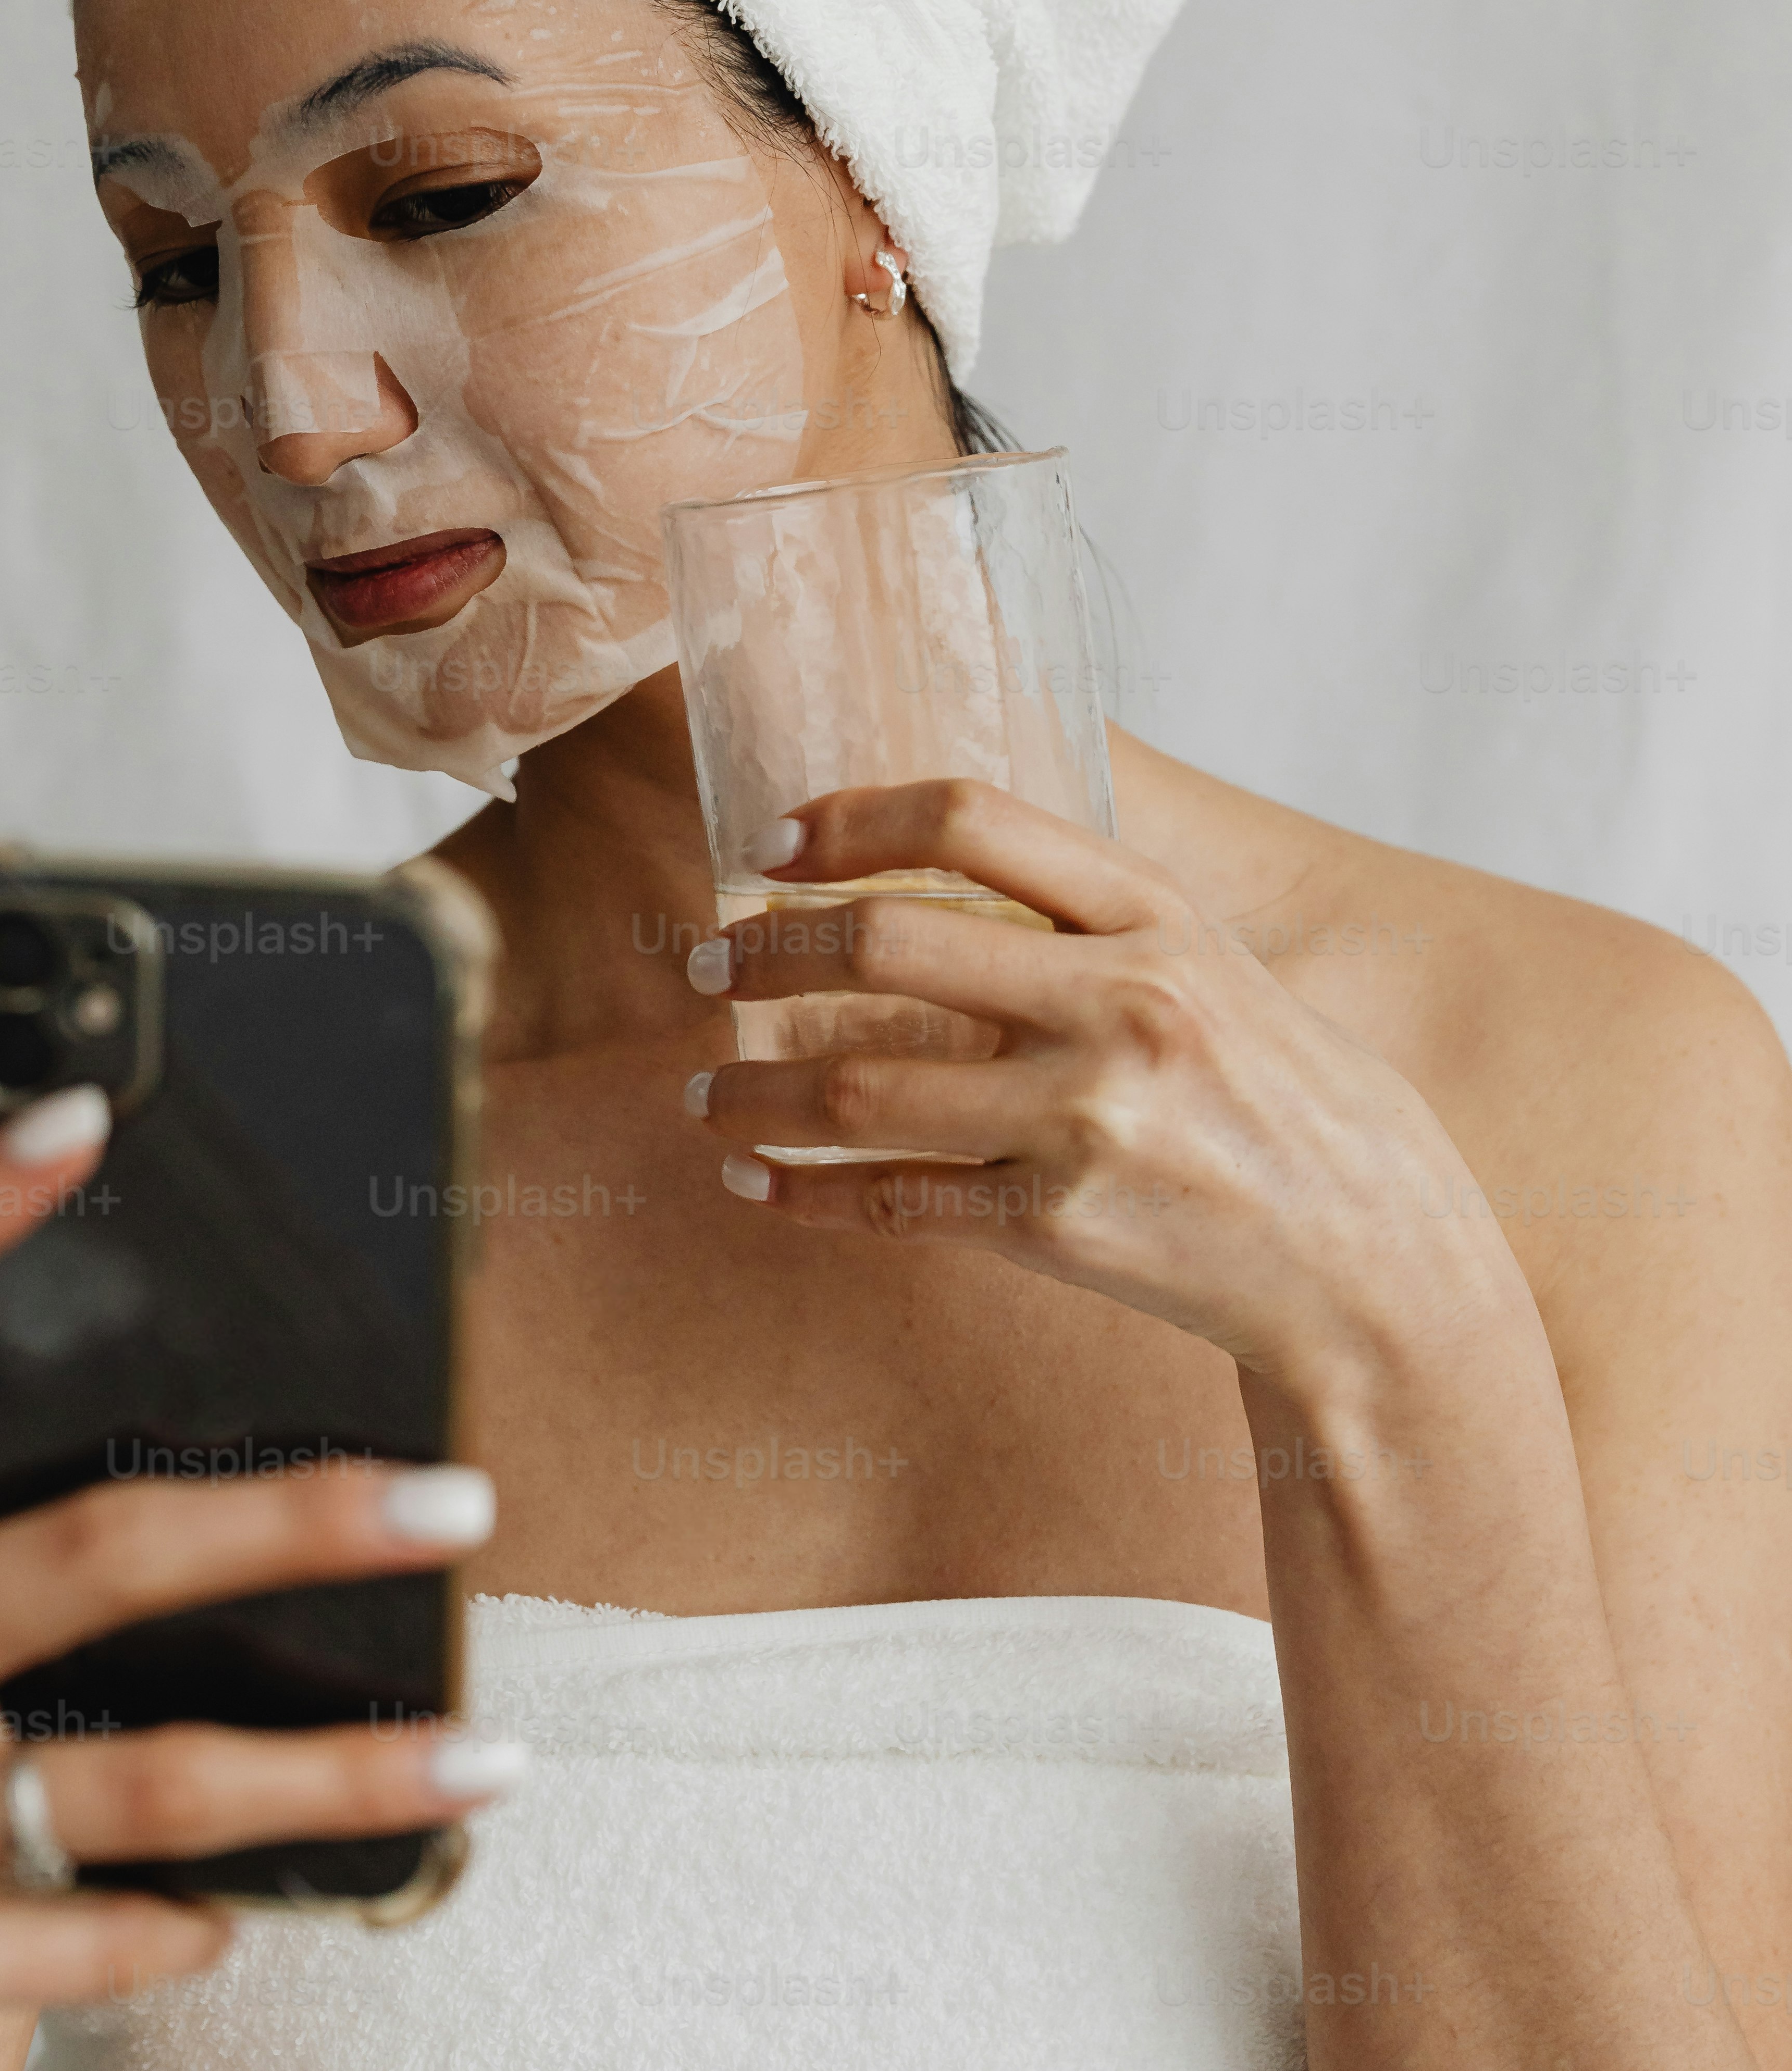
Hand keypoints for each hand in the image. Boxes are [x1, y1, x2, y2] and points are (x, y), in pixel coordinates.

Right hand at [0, 1088, 516, 2070]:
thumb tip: (56, 1282)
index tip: (81, 1110)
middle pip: (96, 1553)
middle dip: (299, 1522)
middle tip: (456, 1498)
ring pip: (153, 1777)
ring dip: (340, 1773)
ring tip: (480, 1753)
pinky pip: (100, 1936)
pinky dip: (195, 1920)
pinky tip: (258, 1900)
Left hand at [686, 780, 1537, 1400]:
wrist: (1368, 1253)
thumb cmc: (1272, 1089)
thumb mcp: (1203, 958)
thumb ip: (1082, 910)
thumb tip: (915, 866)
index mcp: (1152, 914)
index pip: (965, 818)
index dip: (847, 820)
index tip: (769, 846)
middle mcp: (1118, 1002)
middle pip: (885, 940)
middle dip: (766, 947)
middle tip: (704, 959)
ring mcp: (1087, 1119)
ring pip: (857, 1084)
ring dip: (753, 1088)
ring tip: (702, 1093)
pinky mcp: (1059, 1224)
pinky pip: (888, 1199)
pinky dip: (801, 1190)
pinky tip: (756, 1181)